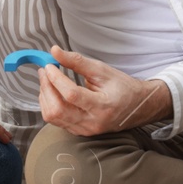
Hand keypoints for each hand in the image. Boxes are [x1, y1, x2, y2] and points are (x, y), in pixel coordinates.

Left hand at [37, 45, 171, 136]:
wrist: (138, 107)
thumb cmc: (122, 87)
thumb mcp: (102, 70)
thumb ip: (77, 61)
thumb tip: (54, 51)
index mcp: (102, 106)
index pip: (71, 94)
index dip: (56, 79)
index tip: (49, 66)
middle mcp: (93, 122)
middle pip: (57, 109)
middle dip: (46, 88)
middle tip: (44, 71)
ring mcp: (85, 130)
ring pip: (53, 117)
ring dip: (45, 96)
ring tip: (47, 80)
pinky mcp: (80, 132)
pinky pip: (57, 121)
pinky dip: (50, 105)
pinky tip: (53, 92)